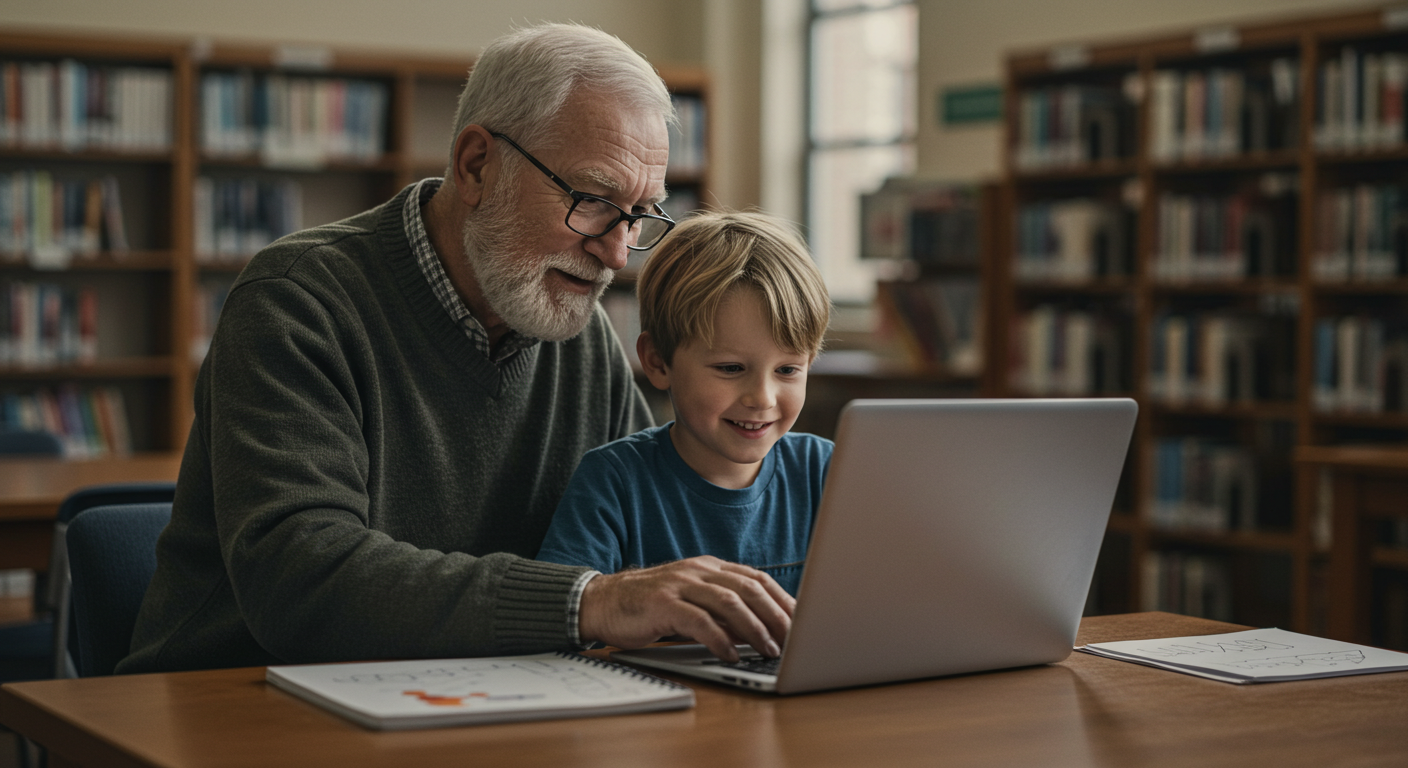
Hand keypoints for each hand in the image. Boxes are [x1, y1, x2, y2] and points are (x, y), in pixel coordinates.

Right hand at [578, 556, 795, 661]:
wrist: (603, 602)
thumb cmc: (651, 608)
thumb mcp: (692, 603)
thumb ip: (723, 611)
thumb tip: (760, 630)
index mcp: (709, 568)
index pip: (756, 579)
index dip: (782, 599)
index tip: (803, 621)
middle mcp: (698, 571)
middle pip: (749, 588)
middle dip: (776, 615)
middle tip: (796, 639)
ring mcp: (680, 585)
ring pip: (729, 602)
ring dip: (754, 628)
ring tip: (770, 650)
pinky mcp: (662, 604)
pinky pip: (698, 621)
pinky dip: (719, 639)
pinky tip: (731, 655)